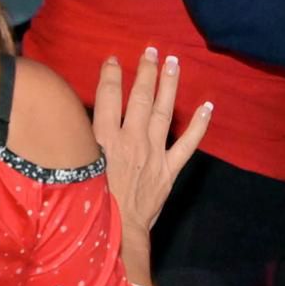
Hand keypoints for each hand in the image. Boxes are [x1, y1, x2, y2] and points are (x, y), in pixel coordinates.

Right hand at [93, 48, 212, 240]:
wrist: (114, 235)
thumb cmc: (90, 204)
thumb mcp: (77, 168)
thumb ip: (79, 142)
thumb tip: (75, 121)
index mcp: (104, 140)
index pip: (109, 97)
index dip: (112, 75)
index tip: (114, 59)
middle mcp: (131, 141)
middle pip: (141, 97)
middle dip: (146, 71)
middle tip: (152, 50)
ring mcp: (153, 154)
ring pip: (164, 112)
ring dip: (170, 85)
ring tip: (174, 63)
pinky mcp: (168, 170)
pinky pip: (188, 144)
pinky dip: (200, 125)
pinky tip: (209, 106)